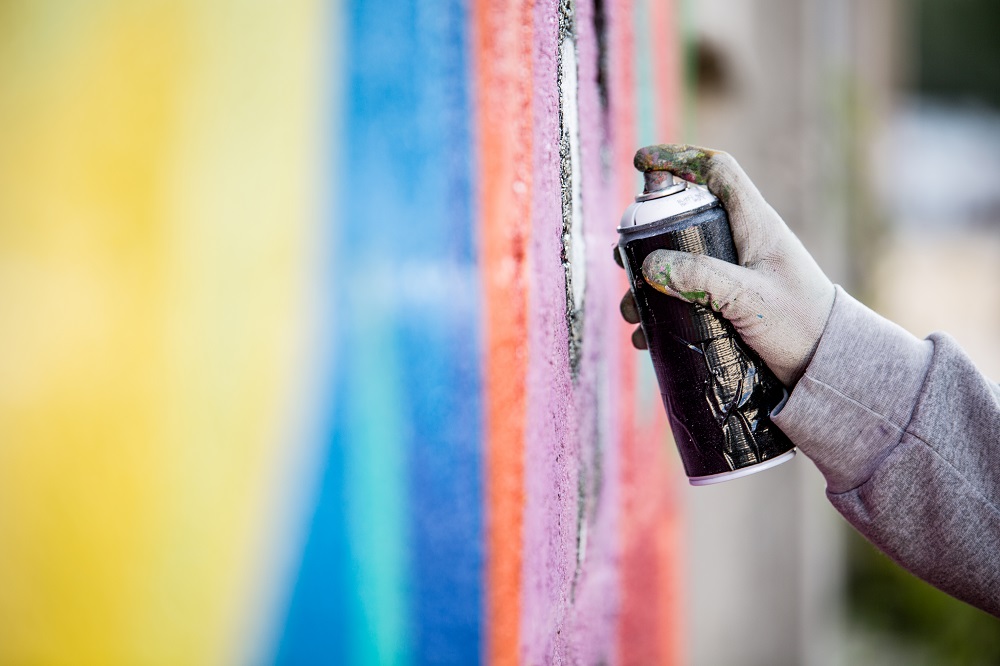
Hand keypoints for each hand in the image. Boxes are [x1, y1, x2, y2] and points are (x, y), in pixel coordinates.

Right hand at [618, 144, 835, 386]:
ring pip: (677, 265)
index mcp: (755, 224)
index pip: (717, 172)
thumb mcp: (749, 298)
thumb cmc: (802, 324)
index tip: (641, 163)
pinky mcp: (728, 304)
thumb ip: (701, 277)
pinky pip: (684, 299)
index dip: (679, 159)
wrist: (827, 367)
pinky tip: (646, 336)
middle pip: (682, 221)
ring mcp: (733, 274)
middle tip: (624, 259)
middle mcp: (740, 243)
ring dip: (647, 286)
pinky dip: (660, 314)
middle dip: (646, 238)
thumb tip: (650, 265)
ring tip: (631, 310)